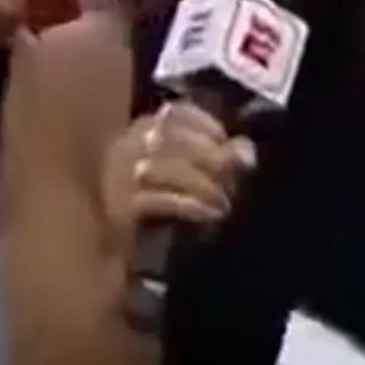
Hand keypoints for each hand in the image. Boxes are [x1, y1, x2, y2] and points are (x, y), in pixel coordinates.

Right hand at [101, 103, 256, 238]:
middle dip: (210, 157)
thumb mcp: (194, 175)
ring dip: (204, 184)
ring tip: (224, 202)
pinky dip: (191, 206)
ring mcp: (118, 178)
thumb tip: (245, 154)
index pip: (174, 113)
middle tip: (233, 180)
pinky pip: (159, 201)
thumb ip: (221, 157)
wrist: (129, 252)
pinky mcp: (121, 210)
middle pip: (171, 138)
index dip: (206, 125)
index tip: (227, 145)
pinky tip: (211, 214)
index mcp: (142, 131)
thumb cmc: (166, 205)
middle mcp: (125, 148)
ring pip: (164, 169)